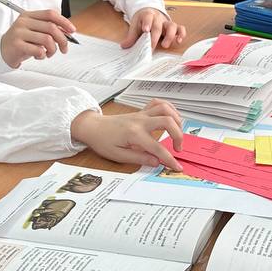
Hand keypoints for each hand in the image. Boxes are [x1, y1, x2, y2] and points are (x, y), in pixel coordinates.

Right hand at [0, 8, 77, 66]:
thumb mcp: (34, 32)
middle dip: (63, 40)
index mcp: (29, 16)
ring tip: (49, 53)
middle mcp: (24, 22)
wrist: (2, 51)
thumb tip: (67, 32)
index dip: (64, 21)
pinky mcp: (17, 44)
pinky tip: (39, 56)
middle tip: (64, 49)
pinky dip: (43, 55)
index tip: (72, 30)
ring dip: (53, 50)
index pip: (50, 14)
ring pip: (47, 39)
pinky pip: (38, 50)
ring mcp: (19, 32)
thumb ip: (48, 30)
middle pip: (51, 27)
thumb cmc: (22, 41)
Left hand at [70, 100, 184, 169]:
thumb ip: (139, 158)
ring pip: (166, 109)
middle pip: (168, 121)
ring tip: (177, 132)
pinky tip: (171, 118)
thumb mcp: (118, 155)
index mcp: (134, 134)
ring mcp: (141, 114)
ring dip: (176, 120)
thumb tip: (156, 162)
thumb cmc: (103, 141)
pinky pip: (158, 103)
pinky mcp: (141, 112)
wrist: (93, 127)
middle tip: (178, 148)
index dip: (170, 159)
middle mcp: (140, 121)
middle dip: (178, 135)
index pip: (157, 147)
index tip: (177, 166)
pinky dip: (169, 108)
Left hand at [122, 7, 184, 49]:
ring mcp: (167, 23)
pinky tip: (179, 41)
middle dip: (155, 37)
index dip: (147, 23)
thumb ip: (131, 36)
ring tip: (165, 45)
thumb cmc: (142, 21)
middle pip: (158, 26)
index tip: (145, 30)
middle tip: (152, 46)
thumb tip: (124, 45)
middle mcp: (158, 18)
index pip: (148, 17)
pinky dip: (181, 34)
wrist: (150, 13)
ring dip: (169, 36)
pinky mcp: (174, 27)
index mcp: (148, 15)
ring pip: (172, 26)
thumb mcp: (135, 26)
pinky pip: (180, 28)